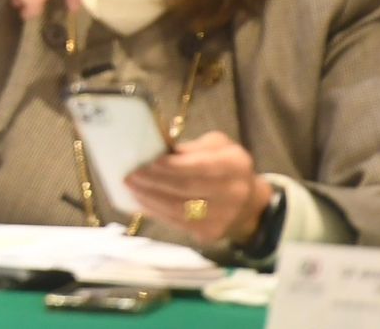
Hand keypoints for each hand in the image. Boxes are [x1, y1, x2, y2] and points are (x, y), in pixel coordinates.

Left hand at [123, 131, 274, 247]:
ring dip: (150, 198)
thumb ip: (192, 147)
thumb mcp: (216, 146)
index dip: (173, 166)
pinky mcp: (210, 234)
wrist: (249, 204)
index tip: (148, 161)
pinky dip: (156, 212)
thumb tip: (159, 150)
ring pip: (179, 210)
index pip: (200, 166)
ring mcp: (223, 218)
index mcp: (235, 165)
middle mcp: (233, 193)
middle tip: (130, 174)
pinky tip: (142, 201)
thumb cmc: (226, 167)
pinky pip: (177, 223)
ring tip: (131, 187)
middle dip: (154, 181)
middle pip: (186, 189)